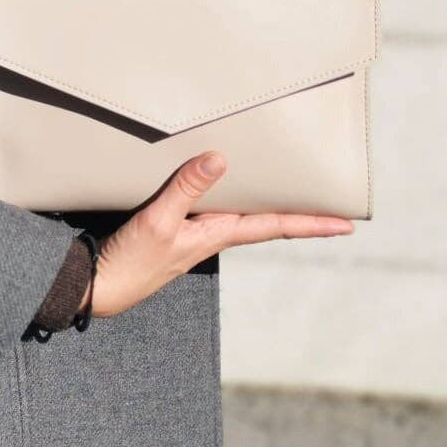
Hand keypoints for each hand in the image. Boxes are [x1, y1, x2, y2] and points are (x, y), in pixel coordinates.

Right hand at [78, 151, 353, 317]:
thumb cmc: (131, 261)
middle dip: (295, 212)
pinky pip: (210, 211)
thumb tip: (220, 159)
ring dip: (264, 205)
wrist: (100, 287)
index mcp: (216, 234)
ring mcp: (192, 236)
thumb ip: (186, 189)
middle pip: (263, 220)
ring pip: (238, 215)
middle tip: (326, 203)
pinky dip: (225, 198)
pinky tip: (220, 189)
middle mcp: (211, 235)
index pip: (274, 226)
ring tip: (284, 190)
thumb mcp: (158, 222)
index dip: (311, 224)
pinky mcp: (172, 232)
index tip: (346, 225)